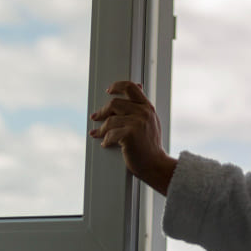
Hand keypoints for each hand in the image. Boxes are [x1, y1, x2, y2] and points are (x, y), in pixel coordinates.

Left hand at [90, 81, 176, 195]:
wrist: (155, 164)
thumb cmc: (150, 146)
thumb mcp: (150, 122)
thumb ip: (141, 108)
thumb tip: (135, 89)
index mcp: (147, 107)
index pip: (131, 87)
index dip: (117, 86)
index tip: (109, 91)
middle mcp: (143, 113)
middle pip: (115, 103)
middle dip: (102, 111)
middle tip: (95, 117)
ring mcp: (137, 123)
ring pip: (110, 120)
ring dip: (101, 129)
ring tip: (98, 134)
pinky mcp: (130, 135)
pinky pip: (110, 133)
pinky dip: (105, 140)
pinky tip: (105, 143)